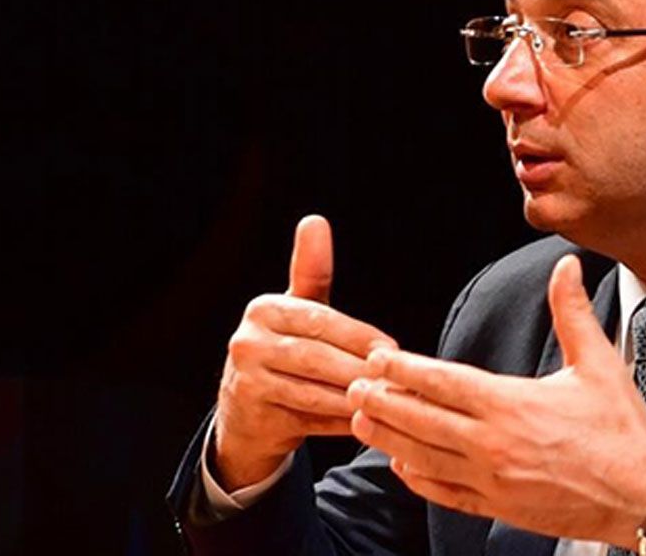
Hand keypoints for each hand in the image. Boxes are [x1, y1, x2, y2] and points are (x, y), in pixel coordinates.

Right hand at [213, 214, 397, 490]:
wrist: (247, 416)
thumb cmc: (284, 353)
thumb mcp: (296, 310)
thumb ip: (311, 270)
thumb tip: (315, 221)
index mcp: (263, 310)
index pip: (322, 320)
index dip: (361, 336)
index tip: (394, 348)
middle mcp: (247, 343)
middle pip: (319, 357)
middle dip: (361, 368)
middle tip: (398, 377)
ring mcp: (247, 382)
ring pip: (316, 391)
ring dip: (356, 398)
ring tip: (389, 401)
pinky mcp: (256, 419)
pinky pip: (310, 421)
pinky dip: (341, 422)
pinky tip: (366, 422)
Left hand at [347, 255, 645, 547]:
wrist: (644, 494)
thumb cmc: (621, 432)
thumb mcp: (598, 364)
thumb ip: (572, 313)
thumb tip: (566, 267)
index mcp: (512, 405)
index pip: (443, 382)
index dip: (404, 369)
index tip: (378, 358)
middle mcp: (494, 444)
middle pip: (421, 420)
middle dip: (382, 402)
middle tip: (353, 386)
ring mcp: (492, 480)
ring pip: (423, 457)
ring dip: (388, 437)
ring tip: (361, 420)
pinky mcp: (497, 507)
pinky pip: (444, 492)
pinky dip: (417, 477)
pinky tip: (401, 463)